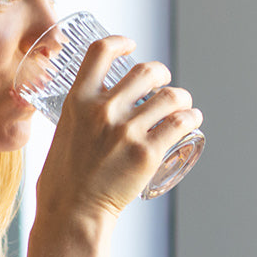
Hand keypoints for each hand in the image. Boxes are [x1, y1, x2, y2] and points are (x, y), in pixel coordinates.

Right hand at [37, 34, 201, 218]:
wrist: (72, 213)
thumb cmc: (64, 180)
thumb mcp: (63, 132)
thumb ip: (80, 115)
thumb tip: (95, 108)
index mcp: (77, 100)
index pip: (100, 52)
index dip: (120, 42)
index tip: (132, 46)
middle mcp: (103, 110)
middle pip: (146, 71)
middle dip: (161, 74)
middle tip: (164, 84)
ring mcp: (126, 131)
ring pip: (170, 96)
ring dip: (181, 97)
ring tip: (183, 105)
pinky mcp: (147, 153)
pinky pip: (180, 124)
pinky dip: (191, 117)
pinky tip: (192, 119)